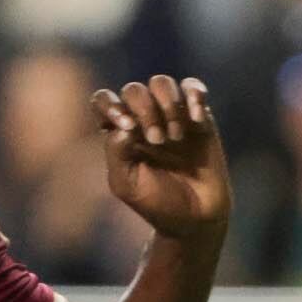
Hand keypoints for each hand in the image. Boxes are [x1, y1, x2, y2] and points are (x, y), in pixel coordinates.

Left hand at [95, 75, 231, 244]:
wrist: (196, 219)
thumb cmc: (157, 203)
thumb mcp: (126, 185)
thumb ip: (116, 152)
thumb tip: (123, 123)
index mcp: (119, 133)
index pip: (103, 101)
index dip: (110, 105)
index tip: (127, 126)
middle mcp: (143, 119)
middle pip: (134, 90)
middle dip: (145, 111)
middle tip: (158, 141)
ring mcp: (171, 115)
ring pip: (161, 83)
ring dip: (167, 105)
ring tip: (176, 137)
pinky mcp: (198, 116)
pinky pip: (192, 87)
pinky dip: (194, 95)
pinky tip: (196, 120)